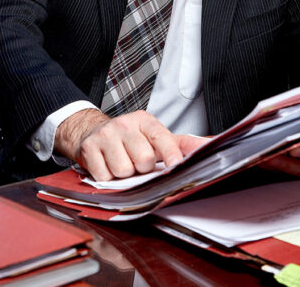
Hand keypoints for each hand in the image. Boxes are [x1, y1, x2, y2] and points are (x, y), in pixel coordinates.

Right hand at [55, 108, 201, 181]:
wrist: (91, 132)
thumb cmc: (131, 139)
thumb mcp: (156, 137)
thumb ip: (183, 144)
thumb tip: (210, 146)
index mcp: (145, 121)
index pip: (162, 138)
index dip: (170, 154)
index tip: (176, 166)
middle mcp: (125, 125)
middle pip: (143, 159)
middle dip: (142, 169)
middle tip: (137, 163)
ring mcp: (105, 136)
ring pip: (124, 170)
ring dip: (124, 175)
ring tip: (122, 164)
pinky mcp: (89, 149)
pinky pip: (105, 176)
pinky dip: (108, 178)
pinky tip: (108, 167)